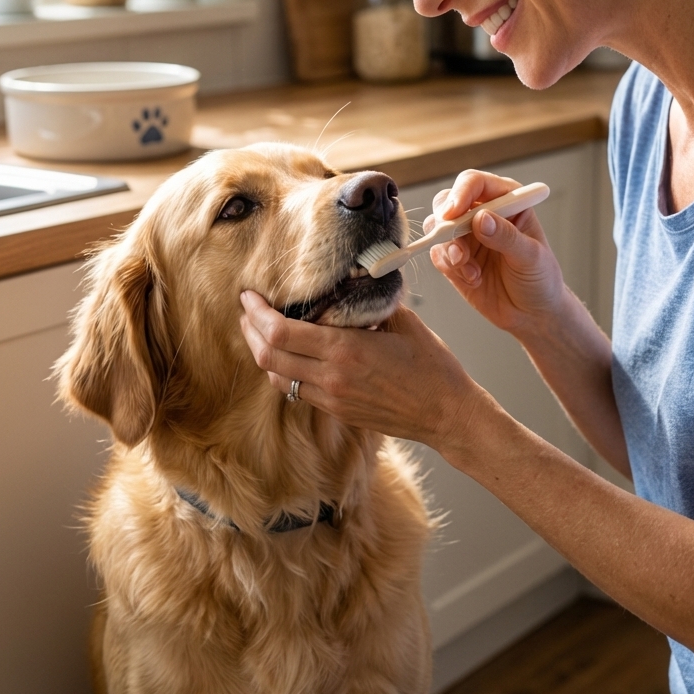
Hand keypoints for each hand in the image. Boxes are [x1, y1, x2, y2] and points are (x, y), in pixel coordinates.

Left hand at [239, 294, 482, 449]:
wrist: (446, 415)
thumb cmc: (431, 368)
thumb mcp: (404, 322)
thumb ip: (370, 301)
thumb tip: (351, 279)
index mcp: (344, 351)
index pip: (281, 332)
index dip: (257, 314)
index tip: (249, 296)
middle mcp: (331, 377)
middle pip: (268, 356)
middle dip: (250, 331)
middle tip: (247, 311)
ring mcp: (332, 399)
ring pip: (278, 377)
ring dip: (263, 353)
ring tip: (261, 331)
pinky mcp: (337, 411)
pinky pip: (298, 390)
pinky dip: (284, 370)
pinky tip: (289, 355)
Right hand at [427, 170, 564, 338]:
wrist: (532, 314)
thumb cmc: (540, 279)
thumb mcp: (531, 257)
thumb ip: (506, 237)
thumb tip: (481, 219)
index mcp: (506, 201)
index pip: (475, 183)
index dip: (460, 193)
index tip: (453, 214)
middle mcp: (482, 213)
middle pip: (447, 201)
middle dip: (446, 223)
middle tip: (456, 247)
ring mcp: (466, 236)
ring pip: (437, 228)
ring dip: (450, 250)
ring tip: (471, 271)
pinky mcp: (454, 258)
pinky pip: (438, 254)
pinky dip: (451, 267)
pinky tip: (474, 279)